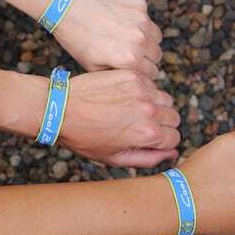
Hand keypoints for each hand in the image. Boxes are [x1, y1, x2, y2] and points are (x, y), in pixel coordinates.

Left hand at [52, 0, 162, 77]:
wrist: (64, 1)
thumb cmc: (74, 35)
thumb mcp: (91, 65)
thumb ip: (117, 73)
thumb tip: (133, 77)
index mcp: (129, 59)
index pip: (151, 72)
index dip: (143, 72)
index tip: (134, 67)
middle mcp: (140, 40)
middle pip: (156, 55)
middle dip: (146, 56)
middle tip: (129, 51)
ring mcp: (142, 19)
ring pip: (156, 36)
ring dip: (146, 38)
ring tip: (125, 35)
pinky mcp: (139, 2)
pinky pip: (147, 16)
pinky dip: (138, 19)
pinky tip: (119, 17)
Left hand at [60, 70, 180, 166]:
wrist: (59, 109)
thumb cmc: (84, 137)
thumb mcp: (115, 158)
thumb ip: (148, 159)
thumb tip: (171, 154)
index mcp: (148, 134)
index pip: (175, 138)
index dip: (163, 142)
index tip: (148, 141)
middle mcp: (149, 111)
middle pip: (174, 118)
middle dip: (162, 124)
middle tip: (139, 126)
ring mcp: (142, 90)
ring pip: (165, 100)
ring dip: (155, 106)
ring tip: (132, 111)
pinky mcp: (132, 75)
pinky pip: (150, 84)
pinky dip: (143, 91)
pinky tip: (123, 97)